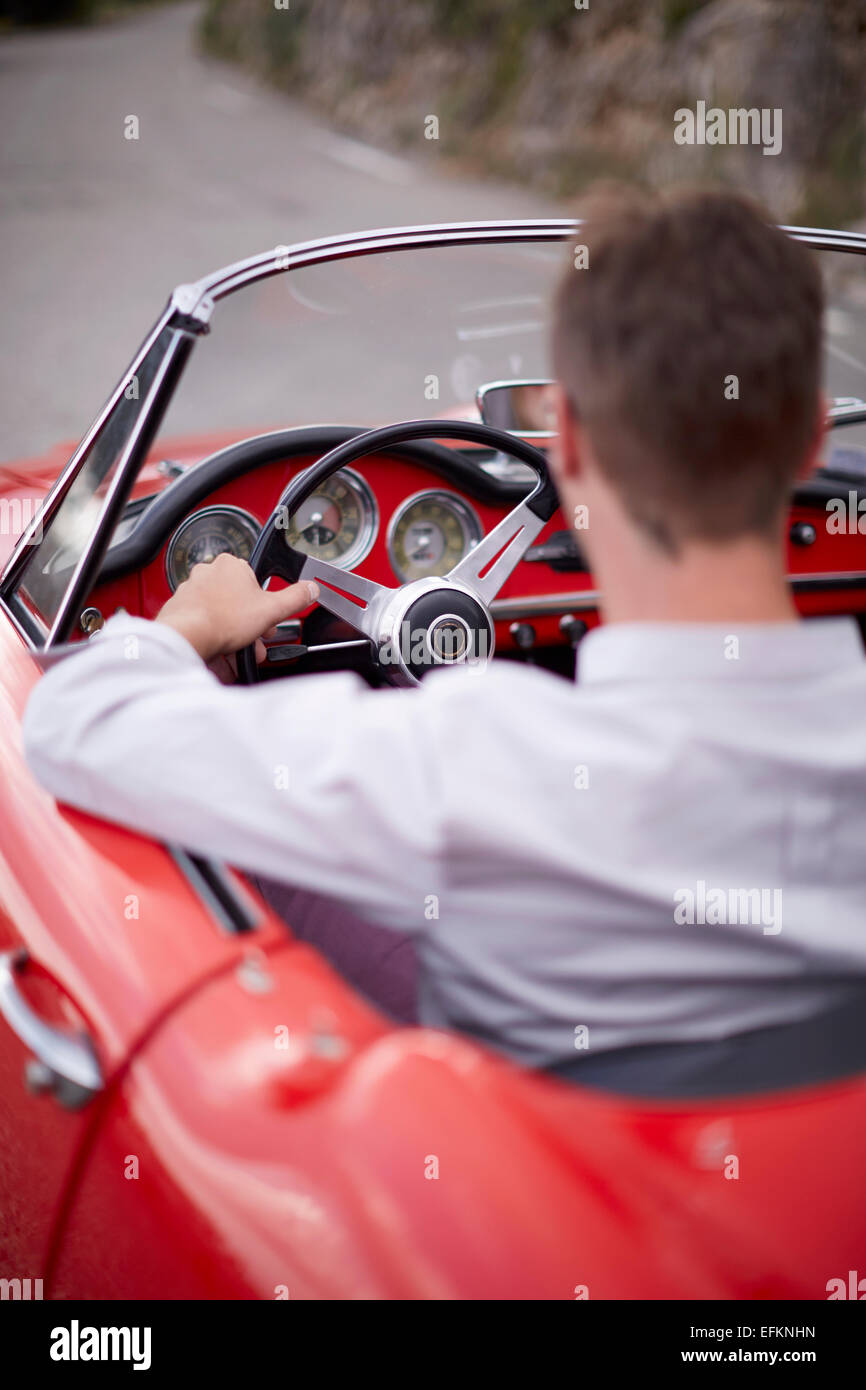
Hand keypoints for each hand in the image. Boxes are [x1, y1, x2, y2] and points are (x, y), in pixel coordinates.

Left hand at [156, 554, 318, 662]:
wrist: (187, 636)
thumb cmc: (222, 619)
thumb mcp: (272, 609)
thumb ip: (295, 598)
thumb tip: (310, 589)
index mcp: (232, 566)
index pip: (255, 581)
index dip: (263, 604)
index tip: (265, 620)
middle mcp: (208, 573)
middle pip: (237, 600)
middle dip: (248, 624)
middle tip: (254, 639)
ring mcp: (191, 590)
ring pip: (219, 613)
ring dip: (231, 634)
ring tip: (238, 652)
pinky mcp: (180, 609)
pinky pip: (202, 623)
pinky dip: (211, 638)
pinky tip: (219, 653)